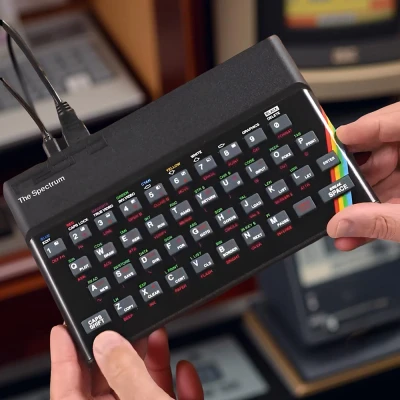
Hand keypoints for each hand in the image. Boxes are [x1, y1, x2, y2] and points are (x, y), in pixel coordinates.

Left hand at [50, 325, 202, 399]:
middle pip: (109, 380)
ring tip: (157, 335)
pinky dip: (180, 385)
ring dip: (153, 360)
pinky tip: (185, 369)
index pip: (66, 388)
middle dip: (120, 348)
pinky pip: (171, 399)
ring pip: (142, 387)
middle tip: (123, 322)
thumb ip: (126, 374)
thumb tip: (107, 342)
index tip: (62, 327)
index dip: (62, 356)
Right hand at [327, 102, 399, 249]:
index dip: (367, 126)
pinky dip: (372, 217)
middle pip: (384, 150)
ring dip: (359, 204)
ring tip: (342, 219)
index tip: (340, 137)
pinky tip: (354, 232)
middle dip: (355, 177)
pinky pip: (389, 199)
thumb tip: (342, 222)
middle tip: (336, 189)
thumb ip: (382, 222)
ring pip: (383, 179)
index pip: (398, 120)